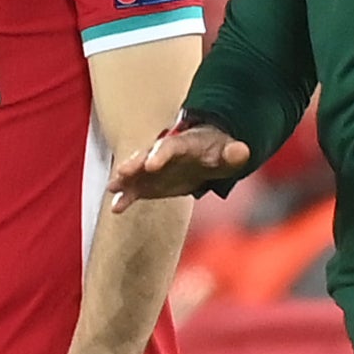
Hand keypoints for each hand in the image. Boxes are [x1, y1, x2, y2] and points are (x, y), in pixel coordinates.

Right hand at [107, 123, 250, 213]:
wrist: (205, 154)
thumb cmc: (217, 151)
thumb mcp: (229, 151)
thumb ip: (234, 153)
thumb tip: (242, 151)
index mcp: (181, 144)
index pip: (168, 147)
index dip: (159, 155)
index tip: (150, 166)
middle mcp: (161, 154)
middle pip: (145, 156)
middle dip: (134, 164)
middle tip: (122, 172)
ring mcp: (153, 168)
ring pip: (135, 172)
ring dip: (123, 179)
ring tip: (111, 189)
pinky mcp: (149, 183)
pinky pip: (134, 190)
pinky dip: (124, 198)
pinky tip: (115, 208)